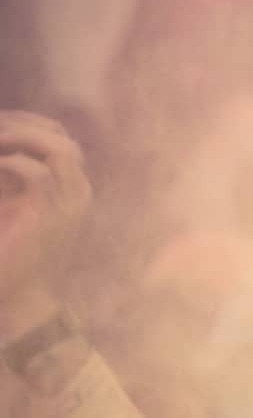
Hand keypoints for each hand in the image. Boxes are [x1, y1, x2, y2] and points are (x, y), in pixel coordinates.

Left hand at [0, 111, 91, 338]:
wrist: (18, 293)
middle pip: (61, 136)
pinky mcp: (52, 214)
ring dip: (19, 137)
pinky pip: (38, 171)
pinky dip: (11, 162)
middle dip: (21, 124)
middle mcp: (79, 192)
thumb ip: (14, 175)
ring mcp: (70, 202)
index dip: (27, 123)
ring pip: (58, 146)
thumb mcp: (15, 203)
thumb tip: (3, 147)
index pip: (60, 137)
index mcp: (72, 187)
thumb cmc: (13, 250)